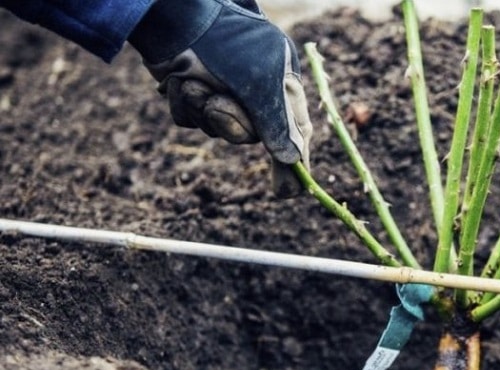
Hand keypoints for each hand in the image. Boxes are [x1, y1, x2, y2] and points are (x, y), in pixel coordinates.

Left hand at [128, 0, 311, 196]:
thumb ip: (279, 124)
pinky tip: (181, 81)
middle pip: (250, 136)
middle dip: (231, 123)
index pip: (294, 130)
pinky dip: (184, 105)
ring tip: (196, 81)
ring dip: (203, 110)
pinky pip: (191, 120)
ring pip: (217, 131)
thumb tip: (294, 160)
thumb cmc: (228, 43)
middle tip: (218, 103)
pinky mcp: (194, 94)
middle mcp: (254, 92)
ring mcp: (223, 93)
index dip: (293, 160)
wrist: (176, 18)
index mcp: (281, 85)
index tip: (289, 192)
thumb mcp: (262, 84)